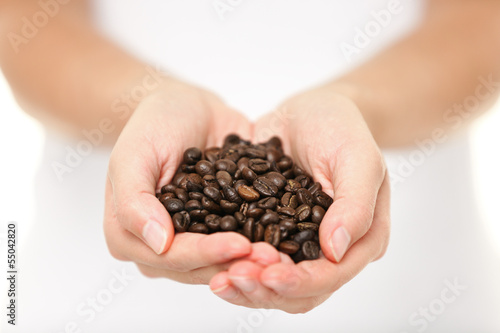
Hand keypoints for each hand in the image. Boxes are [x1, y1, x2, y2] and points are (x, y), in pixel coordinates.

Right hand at [103, 79, 280, 283]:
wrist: (187, 107)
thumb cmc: (154, 124)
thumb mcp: (134, 154)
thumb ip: (134, 200)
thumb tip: (158, 243)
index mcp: (129, 236)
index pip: (171, 256)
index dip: (206, 254)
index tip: (241, 245)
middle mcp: (161, 246)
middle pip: (199, 266)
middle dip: (236, 263)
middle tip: (273, 258)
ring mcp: (192, 238)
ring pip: (223, 261)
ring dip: (253, 260)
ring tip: (283, 254)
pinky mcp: (221, 227)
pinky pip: (241, 240)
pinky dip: (263, 242)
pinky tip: (286, 242)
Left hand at [209, 87, 390, 312]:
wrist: (311, 111)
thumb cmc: (342, 128)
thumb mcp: (358, 157)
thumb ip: (354, 204)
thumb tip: (336, 251)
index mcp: (360, 238)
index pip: (332, 276)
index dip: (301, 282)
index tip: (269, 274)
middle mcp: (329, 249)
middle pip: (300, 292)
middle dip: (266, 289)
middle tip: (232, 278)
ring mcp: (298, 242)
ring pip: (273, 282)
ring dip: (246, 286)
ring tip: (218, 279)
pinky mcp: (270, 231)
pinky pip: (251, 258)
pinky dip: (232, 263)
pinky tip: (210, 260)